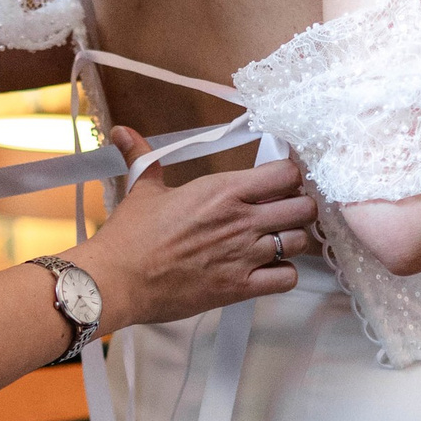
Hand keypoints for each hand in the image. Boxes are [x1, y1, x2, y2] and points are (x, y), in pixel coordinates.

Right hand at [74, 127, 318, 335]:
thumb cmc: (130, 236)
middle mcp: (241, 220)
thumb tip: (122, 132)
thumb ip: (144, 158)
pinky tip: (268, 270)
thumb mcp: (142, 190)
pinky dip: (283, 274)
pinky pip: (287, 278)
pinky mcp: (240, 288)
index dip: (290, 176)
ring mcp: (244, 255)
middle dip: (299, 208)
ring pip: (301, 242)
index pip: (285, 173)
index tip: (281, 182)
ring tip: (275, 242)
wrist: (117, 280)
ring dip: (293, 241)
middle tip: (284, 213)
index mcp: (222, 190)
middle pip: (304, 208)